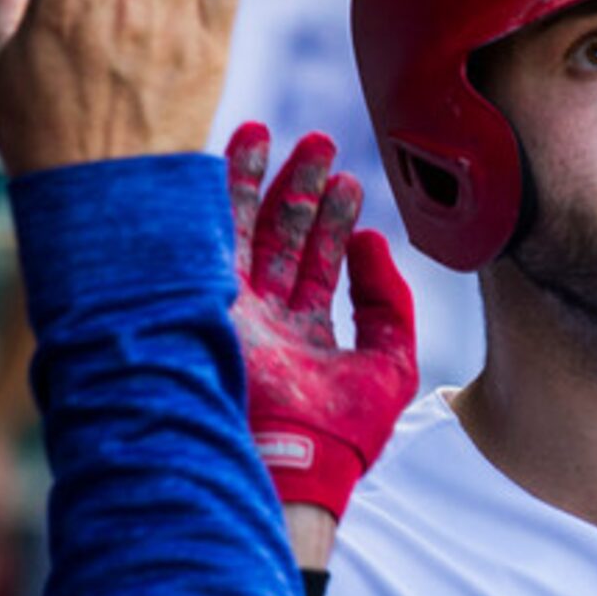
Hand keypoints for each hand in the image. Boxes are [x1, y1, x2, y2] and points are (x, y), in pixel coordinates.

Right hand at [227, 125, 417, 520]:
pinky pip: (205, 246)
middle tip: (315, 141)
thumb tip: (374, 242)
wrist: (292, 465)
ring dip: (250, 181)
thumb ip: (389, 301)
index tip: (348, 179)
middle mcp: (265, 319)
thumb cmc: (345, 430)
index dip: (332, 219)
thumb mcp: (391, 361)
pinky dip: (212, 206)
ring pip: (239, 233)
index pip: (317, 262)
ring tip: (264, 131)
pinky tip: (224, 162)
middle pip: (277, 238)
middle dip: (295, 188)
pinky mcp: (205, 310)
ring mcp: (232, 314)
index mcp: (304, 333)